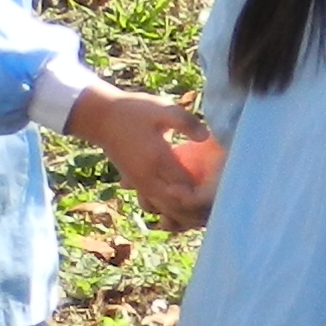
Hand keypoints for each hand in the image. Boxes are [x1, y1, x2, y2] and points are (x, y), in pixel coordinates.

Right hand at [70, 84, 215, 228]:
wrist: (98, 116)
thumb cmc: (132, 110)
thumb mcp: (160, 109)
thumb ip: (185, 122)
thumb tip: (207, 137)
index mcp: (157, 161)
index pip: (187, 189)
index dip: (206, 195)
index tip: (226, 189)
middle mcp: (148, 179)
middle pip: (177, 208)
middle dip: (199, 212)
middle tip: (222, 206)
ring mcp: (140, 184)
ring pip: (165, 212)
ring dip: (184, 217)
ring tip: (205, 212)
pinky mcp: (137, 184)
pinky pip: (154, 207)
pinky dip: (168, 213)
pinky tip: (182, 209)